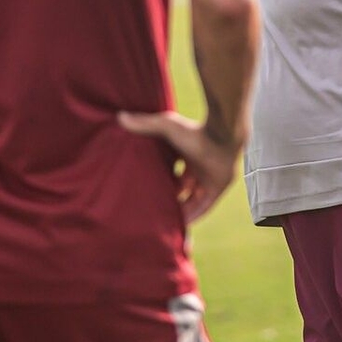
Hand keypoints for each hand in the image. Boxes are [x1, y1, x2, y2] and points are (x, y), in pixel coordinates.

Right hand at [118, 111, 238, 223]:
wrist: (222, 138)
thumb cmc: (195, 131)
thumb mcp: (166, 127)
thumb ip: (144, 124)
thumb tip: (120, 117)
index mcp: (188, 154)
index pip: (174, 170)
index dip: (163, 179)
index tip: (149, 187)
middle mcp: (198, 167)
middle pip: (182, 187)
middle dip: (170, 196)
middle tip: (154, 206)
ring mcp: (208, 179)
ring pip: (192, 199)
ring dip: (180, 208)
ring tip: (162, 220)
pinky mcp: (217, 190)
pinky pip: (203, 207)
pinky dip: (193, 215)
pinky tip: (180, 225)